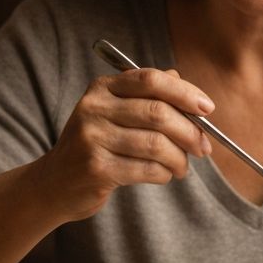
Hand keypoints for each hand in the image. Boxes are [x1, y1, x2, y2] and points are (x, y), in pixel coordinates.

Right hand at [40, 67, 213, 221]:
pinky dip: (164, 173)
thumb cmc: (96, 146)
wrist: (54, 183)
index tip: (208, 108)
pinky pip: (147, 169)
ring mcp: (92, 138)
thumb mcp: (114, 114)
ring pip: (156, 144)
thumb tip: (189, 91)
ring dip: (179, 158)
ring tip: (182, 167)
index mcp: (102, 88)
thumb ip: (148, 98)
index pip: (150, 79)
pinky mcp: (96, 168)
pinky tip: (163, 175)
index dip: (185, 92)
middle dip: (190, 132)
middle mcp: (94, 108)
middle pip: (158, 113)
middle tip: (203, 148)